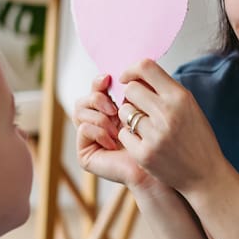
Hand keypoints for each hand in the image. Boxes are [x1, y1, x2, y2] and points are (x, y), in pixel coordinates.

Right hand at [73, 75, 154, 189]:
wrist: (159, 166)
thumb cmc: (156, 139)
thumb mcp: (143, 107)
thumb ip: (129, 90)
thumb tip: (112, 72)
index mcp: (109, 111)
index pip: (95, 89)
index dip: (97, 82)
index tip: (107, 78)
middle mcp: (96, 124)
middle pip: (82, 99)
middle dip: (97, 98)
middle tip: (113, 108)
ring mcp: (89, 139)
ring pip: (79, 111)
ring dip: (100, 117)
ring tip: (116, 128)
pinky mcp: (85, 154)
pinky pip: (82, 130)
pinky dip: (99, 132)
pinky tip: (113, 142)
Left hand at [116, 60, 227, 196]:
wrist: (205, 175)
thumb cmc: (197, 139)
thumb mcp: (190, 107)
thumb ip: (166, 91)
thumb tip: (138, 75)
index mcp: (180, 97)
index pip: (146, 67)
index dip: (131, 70)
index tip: (127, 78)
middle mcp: (168, 113)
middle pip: (130, 89)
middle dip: (131, 97)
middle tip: (139, 109)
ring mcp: (155, 135)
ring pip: (124, 112)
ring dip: (129, 118)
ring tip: (144, 127)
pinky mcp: (144, 154)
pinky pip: (123, 134)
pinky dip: (130, 137)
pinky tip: (144, 143)